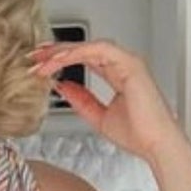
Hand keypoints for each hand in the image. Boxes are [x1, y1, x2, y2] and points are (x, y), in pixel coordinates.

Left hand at [29, 39, 185, 160]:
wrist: (155, 145)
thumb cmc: (138, 134)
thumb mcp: (98, 117)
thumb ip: (81, 100)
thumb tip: (62, 87)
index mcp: (117, 74)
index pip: (85, 58)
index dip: (61, 58)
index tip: (40, 64)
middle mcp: (123, 64)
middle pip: (84, 48)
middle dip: (57, 51)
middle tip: (34, 56)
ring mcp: (127, 61)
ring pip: (89, 46)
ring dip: (63, 52)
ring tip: (42, 60)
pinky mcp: (130, 64)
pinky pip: (99, 50)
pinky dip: (78, 53)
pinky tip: (60, 60)